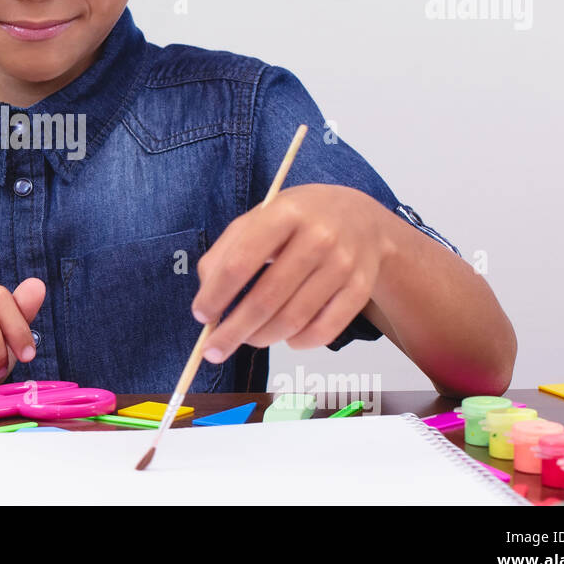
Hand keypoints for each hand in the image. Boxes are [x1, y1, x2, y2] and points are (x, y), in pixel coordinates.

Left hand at [191, 184, 396, 361]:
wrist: (362, 219)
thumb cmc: (299, 221)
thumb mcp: (259, 218)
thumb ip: (226, 251)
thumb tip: (206, 298)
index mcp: (284, 213)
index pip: (240, 263)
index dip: (216, 295)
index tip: (201, 315)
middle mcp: (318, 237)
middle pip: (266, 299)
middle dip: (233, 331)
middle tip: (213, 349)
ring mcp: (343, 264)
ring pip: (293, 320)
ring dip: (261, 338)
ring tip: (247, 338)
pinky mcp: (359, 290)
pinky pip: (323, 331)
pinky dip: (298, 342)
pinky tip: (285, 338)